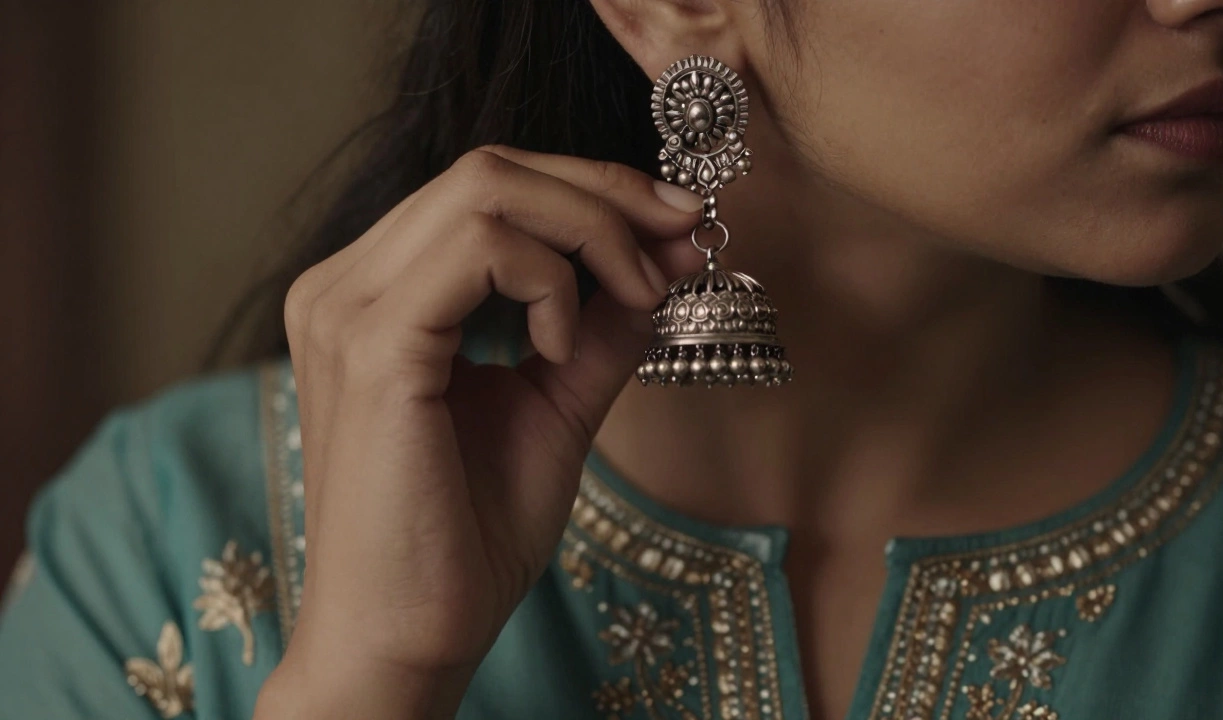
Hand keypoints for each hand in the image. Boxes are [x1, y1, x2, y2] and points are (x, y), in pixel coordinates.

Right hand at [256, 146, 702, 717]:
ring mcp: (346, 308)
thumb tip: (670, 251)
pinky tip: (562, 344)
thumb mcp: (555, 403)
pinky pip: (483, 250)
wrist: (408, 637)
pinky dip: (551, 279)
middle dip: (605, 194)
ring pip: (487, 187)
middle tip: (680, 237)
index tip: (677, 222)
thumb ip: (601, 323)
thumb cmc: (467, 534)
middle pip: (489, 168)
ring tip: (633, 301)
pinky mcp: (372, 345)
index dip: (592, 188)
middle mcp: (344, 284)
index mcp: (375, 293)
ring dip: (590, 233)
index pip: (486, 187)